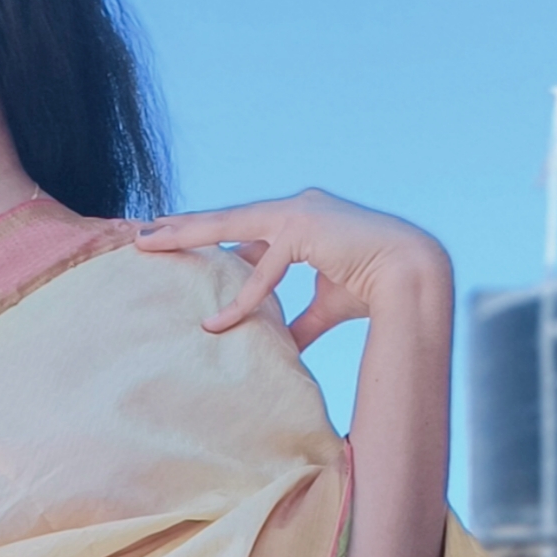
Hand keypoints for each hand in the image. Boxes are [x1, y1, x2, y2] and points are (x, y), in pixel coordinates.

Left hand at [135, 189, 449, 349]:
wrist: (413, 275)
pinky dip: (242, 300)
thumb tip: (279, 347)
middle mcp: (296, 209)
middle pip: (227, 218)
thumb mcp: (326, 307)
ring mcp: (298, 214)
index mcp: (300, 221)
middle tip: (143, 233)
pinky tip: (215, 322)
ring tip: (148, 242)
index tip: (177, 237)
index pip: (244, 226)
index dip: (211, 233)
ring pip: (231, 225)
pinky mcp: (303, 229)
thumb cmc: (376, 288)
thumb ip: (298, 322)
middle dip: (184, 226)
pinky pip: (264, 270)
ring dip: (188, 233)